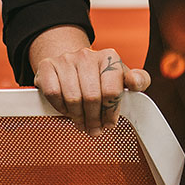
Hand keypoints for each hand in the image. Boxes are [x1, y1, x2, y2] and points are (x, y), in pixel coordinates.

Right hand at [31, 30, 150, 136]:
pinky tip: (67, 109)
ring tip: (81, 122)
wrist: (70, 65)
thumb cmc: (98, 76)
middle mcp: (87, 55)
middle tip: (94, 129)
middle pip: (92, 98)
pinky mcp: (47, 66)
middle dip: (94, 119)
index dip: (110, 113)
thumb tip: (135, 82)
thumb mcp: (121, 77)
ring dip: (77, 116)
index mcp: (109, 57)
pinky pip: (54, 94)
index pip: (112, 91)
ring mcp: (66, 59)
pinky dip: (61, 107)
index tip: (109, 123)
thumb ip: (138, 80)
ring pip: (73, 98)